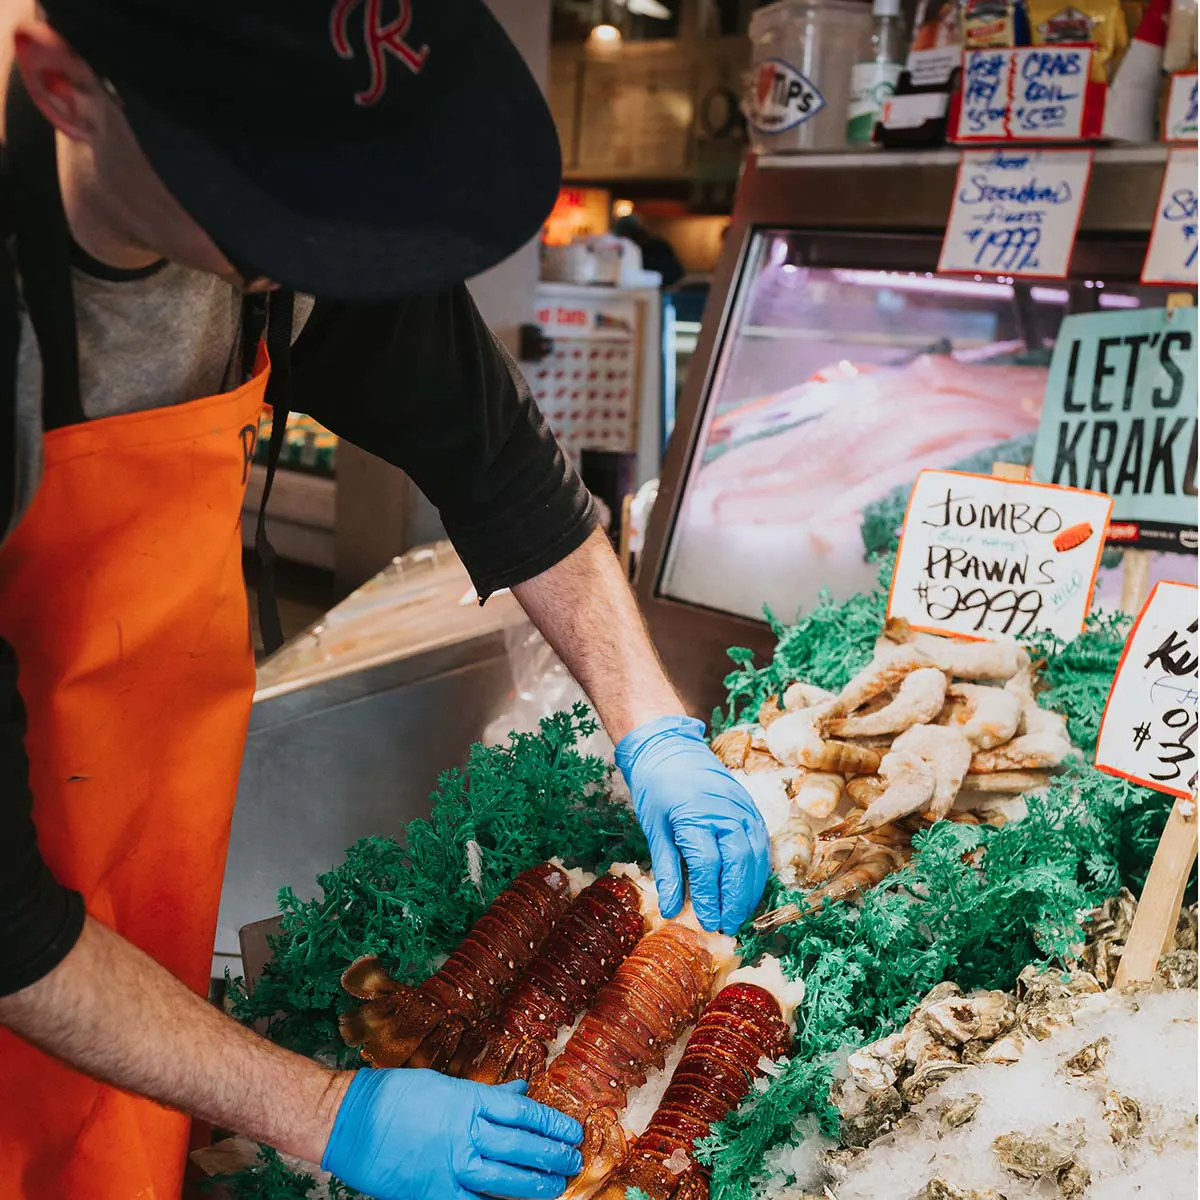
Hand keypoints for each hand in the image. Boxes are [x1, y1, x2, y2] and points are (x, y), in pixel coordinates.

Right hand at [322, 1069, 582, 1199]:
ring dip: (534, 1184)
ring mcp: (450, 1165)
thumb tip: (519, 1091)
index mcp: (468, 1100)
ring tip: (556, 1186)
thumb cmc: (395, 1095)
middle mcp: (464, 1132)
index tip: (571, 1130)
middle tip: (572, 1160)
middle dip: (551, 1155)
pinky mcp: (433, 1192)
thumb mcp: (444, 1084)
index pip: (523, 1111)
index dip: (551, 1122)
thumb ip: (485, 1093)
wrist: (349, 1119)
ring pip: (504, 1179)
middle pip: (520, 1146)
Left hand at [615, 715, 769, 933]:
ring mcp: (742, 808)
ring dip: (750, 889)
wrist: (669, 747)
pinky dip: (757, 870)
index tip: (706, 922)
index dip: (708, 896)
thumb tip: (671, 909)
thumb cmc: (656, 787)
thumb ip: (666, 869)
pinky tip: (748, 889)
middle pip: (738, 863)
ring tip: (739, 914)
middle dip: (734, 899)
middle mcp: (725, 811)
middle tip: (726, 925)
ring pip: (755, 856)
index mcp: (695, 814)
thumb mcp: (654, 828)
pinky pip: (760, 844)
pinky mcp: (751, 808)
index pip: (707, 865)